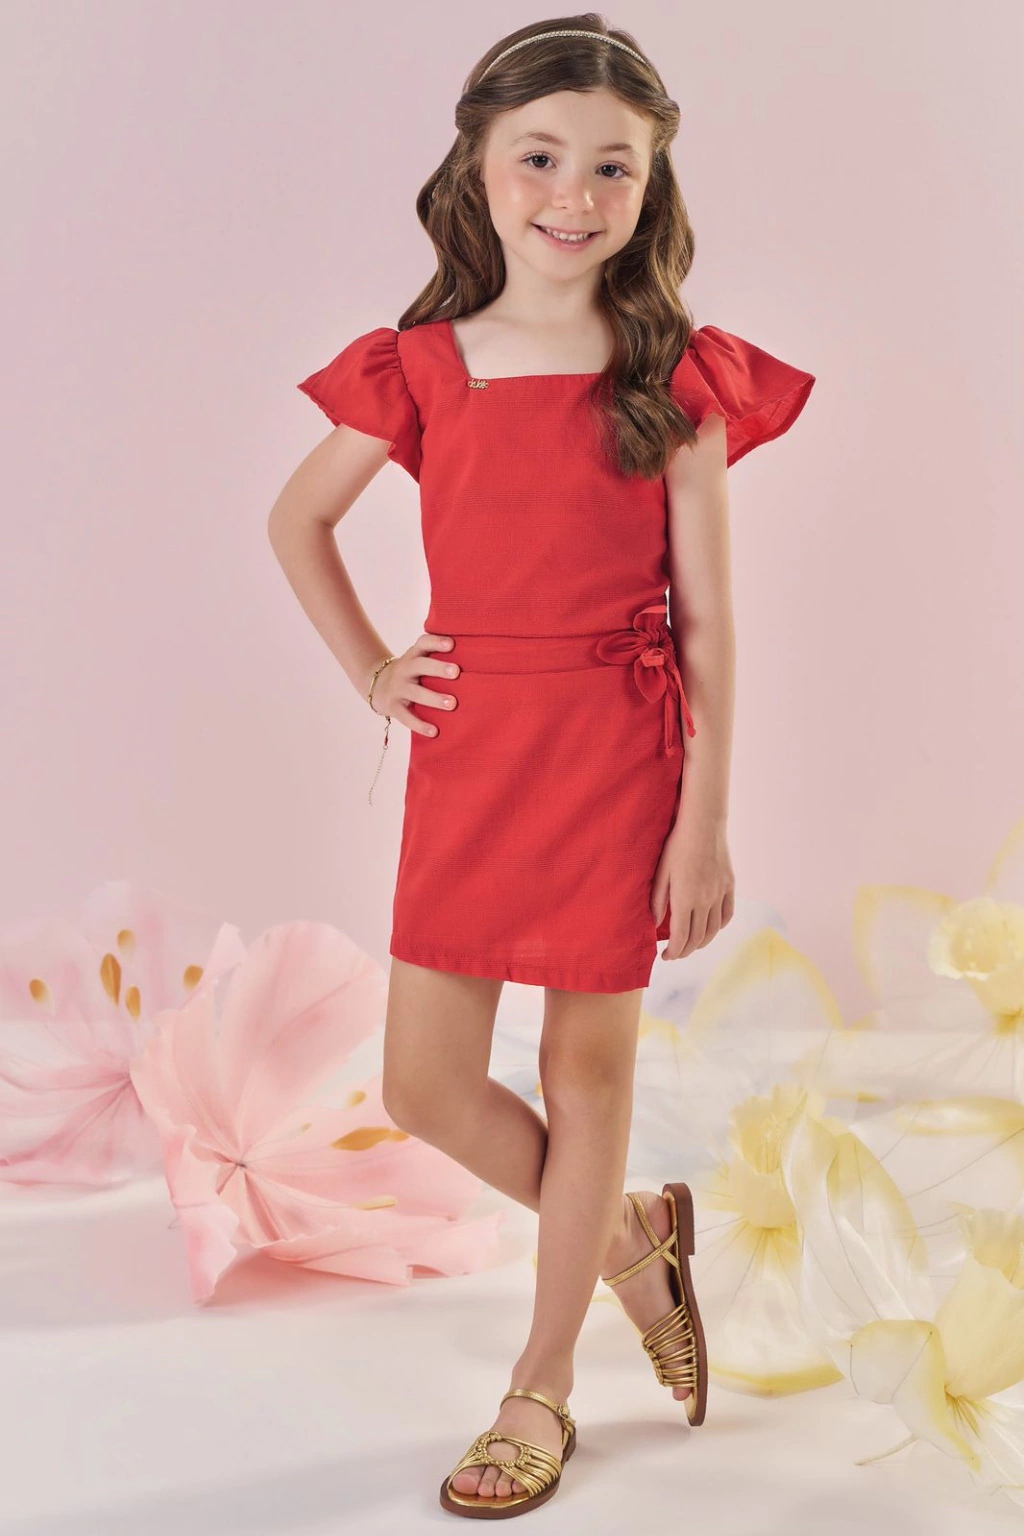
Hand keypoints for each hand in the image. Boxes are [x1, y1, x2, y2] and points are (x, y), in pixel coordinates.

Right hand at [367, 632, 459, 737]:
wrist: (378, 685)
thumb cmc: (412, 672)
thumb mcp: (419, 660)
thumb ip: (438, 658)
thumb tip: (477, 660)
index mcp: (414, 655)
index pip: (423, 643)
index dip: (436, 642)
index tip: (451, 643)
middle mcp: (405, 669)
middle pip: (420, 665)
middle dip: (438, 668)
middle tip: (456, 672)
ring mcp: (398, 688)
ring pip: (415, 692)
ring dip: (434, 698)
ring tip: (452, 704)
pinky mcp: (393, 706)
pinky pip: (406, 717)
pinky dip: (420, 725)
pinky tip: (434, 732)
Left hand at [651, 816, 734, 958]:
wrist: (704, 825)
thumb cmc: (677, 846)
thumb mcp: (661, 872)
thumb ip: (658, 901)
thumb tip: (656, 925)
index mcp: (685, 899)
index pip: (681, 938)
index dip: (673, 952)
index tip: (665, 956)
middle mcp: (705, 901)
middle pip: (698, 938)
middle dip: (685, 951)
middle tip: (675, 954)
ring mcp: (719, 894)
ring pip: (713, 930)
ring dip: (702, 943)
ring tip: (691, 945)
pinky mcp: (729, 886)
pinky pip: (727, 914)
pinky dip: (719, 927)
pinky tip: (710, 928)